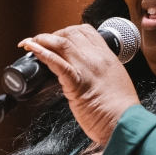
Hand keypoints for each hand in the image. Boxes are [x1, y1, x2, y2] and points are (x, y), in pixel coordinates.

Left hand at [19, 25, 139, 144]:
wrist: (124, 122)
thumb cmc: (121, 108)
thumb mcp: (114, 80)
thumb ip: (101, 72)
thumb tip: (87, 73)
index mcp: (107, 56)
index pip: (86, 31)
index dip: (68, 31)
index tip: (59, 37)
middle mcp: (96, 58)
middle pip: (70, 33)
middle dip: (53, 35)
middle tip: (42, 43)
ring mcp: (85, 68)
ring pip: (61, 43)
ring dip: (42, 40)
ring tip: (31, 44)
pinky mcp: (76, 83)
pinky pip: (57, 63)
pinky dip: (42, 54)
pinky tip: (32, 50)